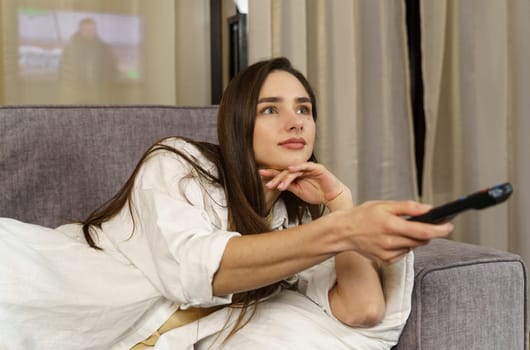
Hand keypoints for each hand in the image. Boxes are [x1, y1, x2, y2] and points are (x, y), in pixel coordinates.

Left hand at [259, 162, 350, 209]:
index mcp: (297, 175)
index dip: (272, 174)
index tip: (261, 175)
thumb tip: (276, 184)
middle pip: (286, 171)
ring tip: (280, 185)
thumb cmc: (318, 194)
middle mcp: (302, 169)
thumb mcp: (298, 191)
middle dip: (276, 178)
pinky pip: (306, 166)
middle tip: (269, 184)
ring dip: (286, 178)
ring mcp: (309, 168)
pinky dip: (298, 167)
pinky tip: (291, 169)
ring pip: (294, 170)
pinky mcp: (317, 168)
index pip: (283, 173)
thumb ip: (289, 186)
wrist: (332, 197)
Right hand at [333, 200, 453, 263]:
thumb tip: (428, 209)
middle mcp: (391, 242)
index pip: (423, 231)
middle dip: (428, 232)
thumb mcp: (384, 205)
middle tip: (427, 223)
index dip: (440, 229)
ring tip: (400, 229)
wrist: (344, 232)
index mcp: (391, 225)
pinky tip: (392, 238)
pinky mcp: (386, 260)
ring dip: (414, 238)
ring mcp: (389, 253)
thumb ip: (408, 207)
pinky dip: (404, 245)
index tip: (449, 225)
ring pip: (413, 246)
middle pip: (421, 240)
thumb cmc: (362, 216)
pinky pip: (404, 252)